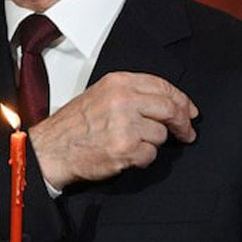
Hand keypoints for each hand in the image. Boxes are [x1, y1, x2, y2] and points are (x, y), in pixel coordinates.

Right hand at [27, 72, 198, 189]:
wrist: (52, 148)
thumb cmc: (75, 125)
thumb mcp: (102, 94)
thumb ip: (133, 93)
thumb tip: (168, 104)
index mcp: (119, 83)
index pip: (163, 86)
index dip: (182, 100)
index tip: (189, 111)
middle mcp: (123, 100)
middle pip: (170, 108)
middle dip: (183, 123)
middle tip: (187, 132)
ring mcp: (125, 124)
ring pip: (161, 134)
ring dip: (152, 143)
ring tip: (132, 143)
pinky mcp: (125, 148)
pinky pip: (150, 155)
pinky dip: (142, 158)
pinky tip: (125, 154)